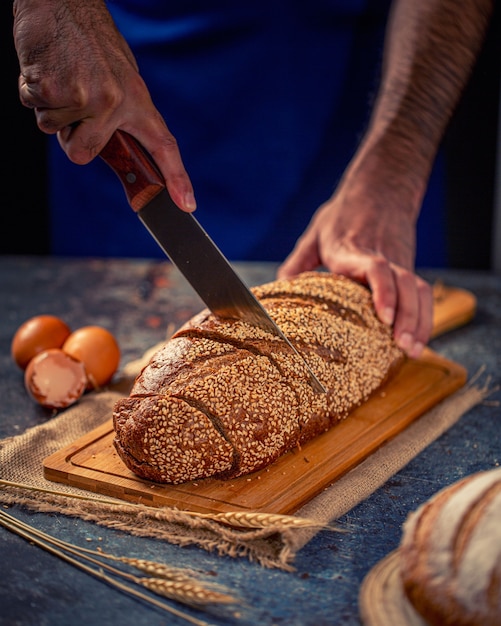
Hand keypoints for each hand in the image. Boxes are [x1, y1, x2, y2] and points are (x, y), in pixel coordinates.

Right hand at [13, 0, 195, 211]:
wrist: (62, 0)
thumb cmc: (90, 41)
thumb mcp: (120, 77)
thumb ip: (119, 115)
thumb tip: (112, 147)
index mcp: (137, 101)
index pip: (164, 146)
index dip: (178, 178)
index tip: (188, 205)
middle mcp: (114, 103)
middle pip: (82, 154)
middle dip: (70, 137)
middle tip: (73, 102)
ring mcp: (83, 98)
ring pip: (53, 131)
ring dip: (51, 107)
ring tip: (62, 74)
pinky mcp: (52, 90)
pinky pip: (34, 109)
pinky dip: (32, 91)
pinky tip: (47, 67)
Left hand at [277, 167, 432, 358]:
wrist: (379, 191)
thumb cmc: (343, 216)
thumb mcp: (315, 234)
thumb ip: (298, 262)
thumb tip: (281, 288)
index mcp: (353, 250)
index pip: (376, 268)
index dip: (383, 291)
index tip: (384, 316)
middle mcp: (381, 257)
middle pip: (403, 284)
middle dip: (406, 316)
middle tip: (400, 345)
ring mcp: (399, 262)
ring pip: (418, 289)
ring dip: (419, 321)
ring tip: (411, 350)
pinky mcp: (409, 268)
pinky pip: (423, 293)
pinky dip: (425, 317)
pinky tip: (419, 339)